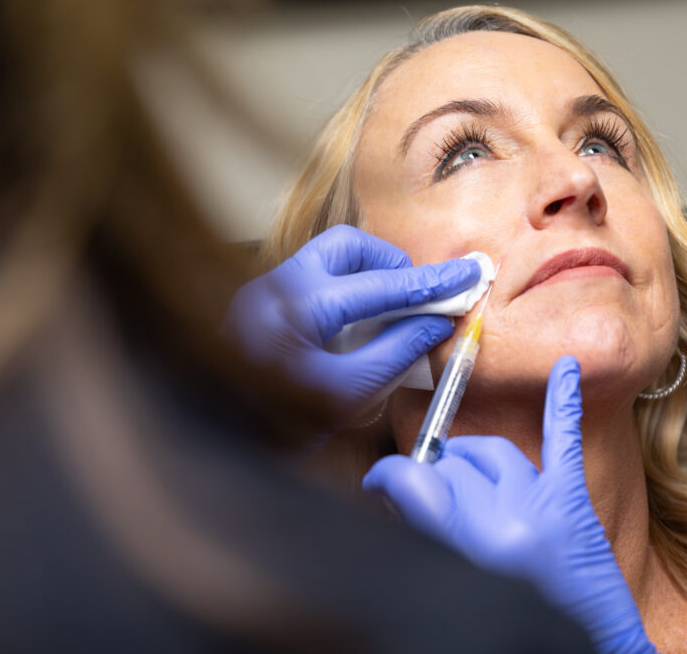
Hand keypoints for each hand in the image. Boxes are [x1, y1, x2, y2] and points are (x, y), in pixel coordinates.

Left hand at [223, 225, 479, 407]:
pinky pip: (311, 278)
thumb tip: (437, 323)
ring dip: (367, 273)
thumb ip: (397, 353)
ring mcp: (261, 289)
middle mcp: (275, 283)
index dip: (431, 282)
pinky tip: (358, 322)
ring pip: (328, 256)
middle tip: (420, 296)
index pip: (381, 284)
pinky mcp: (257, 301)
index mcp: (298, 307)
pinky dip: (343, 289)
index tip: (468, 274)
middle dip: (392, 264)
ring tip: (391, 309)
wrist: (218, 442)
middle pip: (350, 245)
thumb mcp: (349, 396)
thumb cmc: (277, 427)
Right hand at [362, 356, 655, 653]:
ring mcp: (547, 504)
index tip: (378, 484)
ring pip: (490, 452)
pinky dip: (564, 399)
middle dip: (426, 476)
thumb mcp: (457, 585)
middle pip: (450, 466)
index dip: (386, 477)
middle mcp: (512, 519)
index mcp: (476, 548)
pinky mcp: (573, 500)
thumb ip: (426, 538)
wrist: (591, 650)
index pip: (414, 483)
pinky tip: (568, 366)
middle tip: (416, 496)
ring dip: (466, 458)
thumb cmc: (523, 629)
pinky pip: (564, 439)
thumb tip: (400, 498)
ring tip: (454, 475)